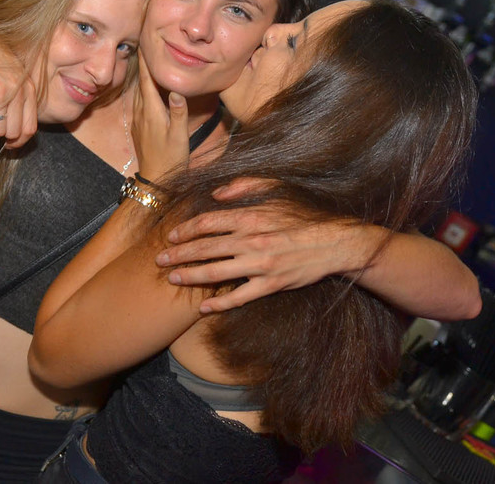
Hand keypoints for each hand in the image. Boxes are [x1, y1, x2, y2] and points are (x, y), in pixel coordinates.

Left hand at [131, 54, 188, 180]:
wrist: (155, 179)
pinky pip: (139, 101)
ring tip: (144, 62)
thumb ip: (178, 113)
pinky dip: (142, 89)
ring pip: (139, 92)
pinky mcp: (140, 126)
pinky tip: (146, 88)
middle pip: (140, 83)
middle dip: (142, 64)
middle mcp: (142, 113)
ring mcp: (139, 120)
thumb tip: (177, 91)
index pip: (146, 81)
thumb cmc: (170, 158)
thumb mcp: (179, 136)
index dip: (145, 62)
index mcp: (152, 112)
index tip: (144, 45)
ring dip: (141, 76)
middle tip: (144, 45)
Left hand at [156, 178, 365, 312]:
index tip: (171, 235)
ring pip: (216, 272)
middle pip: (205, 248)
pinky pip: (240, 297)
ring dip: (190, 276)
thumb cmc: (304, 215)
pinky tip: (203, 307)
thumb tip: (216, 194)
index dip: (185, 230)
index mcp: (251, 217)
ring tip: (173, 278)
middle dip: (178, 254)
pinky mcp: (271, 285)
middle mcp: (252, 241)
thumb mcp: (276, 190)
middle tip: (159, 260)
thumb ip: (244, 186)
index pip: (208, 223)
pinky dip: (220, 303)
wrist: (335, 242)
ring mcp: (261, 265)